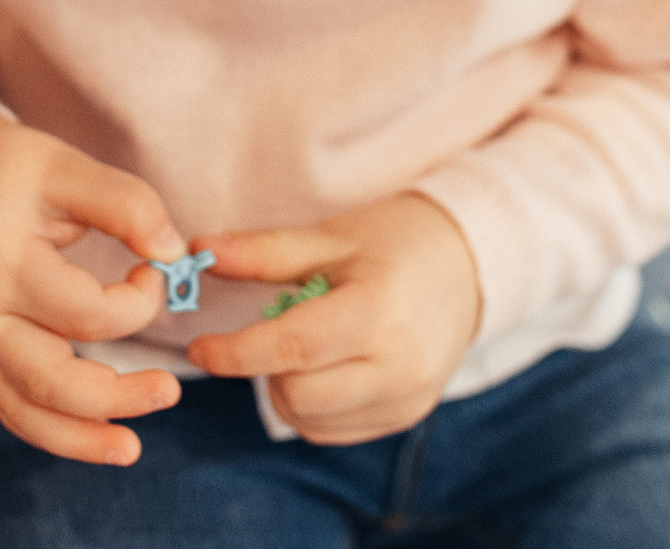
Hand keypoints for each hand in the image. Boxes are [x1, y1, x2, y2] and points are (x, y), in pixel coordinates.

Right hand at [0, 113, 189, 464]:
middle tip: (171, 391)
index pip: (87, 314)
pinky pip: (12, 405)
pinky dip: (51, 430)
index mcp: (6, 267)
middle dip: (116, 397)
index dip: (139, 300)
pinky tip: (94, 437)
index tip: (155, 267)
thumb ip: (127, 206)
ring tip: (131, 451)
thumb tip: (173, 254)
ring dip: (79, 437)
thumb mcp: (68, 166)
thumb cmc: (9, 166)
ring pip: (24, 410)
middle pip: (51, 381)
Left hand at [184, 194, 482, 445]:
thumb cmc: (395, 242)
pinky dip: (311, 407)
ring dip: (284, 390)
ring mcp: (407, 397)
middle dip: (263, 367)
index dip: (235, 352)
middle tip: (270, 332)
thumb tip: (200, 250)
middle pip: (296, 393)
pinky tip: (323, 368)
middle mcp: (399, 365)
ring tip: (301, 347)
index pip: (291, 348)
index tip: (199, 346)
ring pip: (309, 421)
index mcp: (379, 311)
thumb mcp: (331, 237)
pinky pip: (333, 430)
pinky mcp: (407, 416)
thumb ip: (265, 252)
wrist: (470, 264)